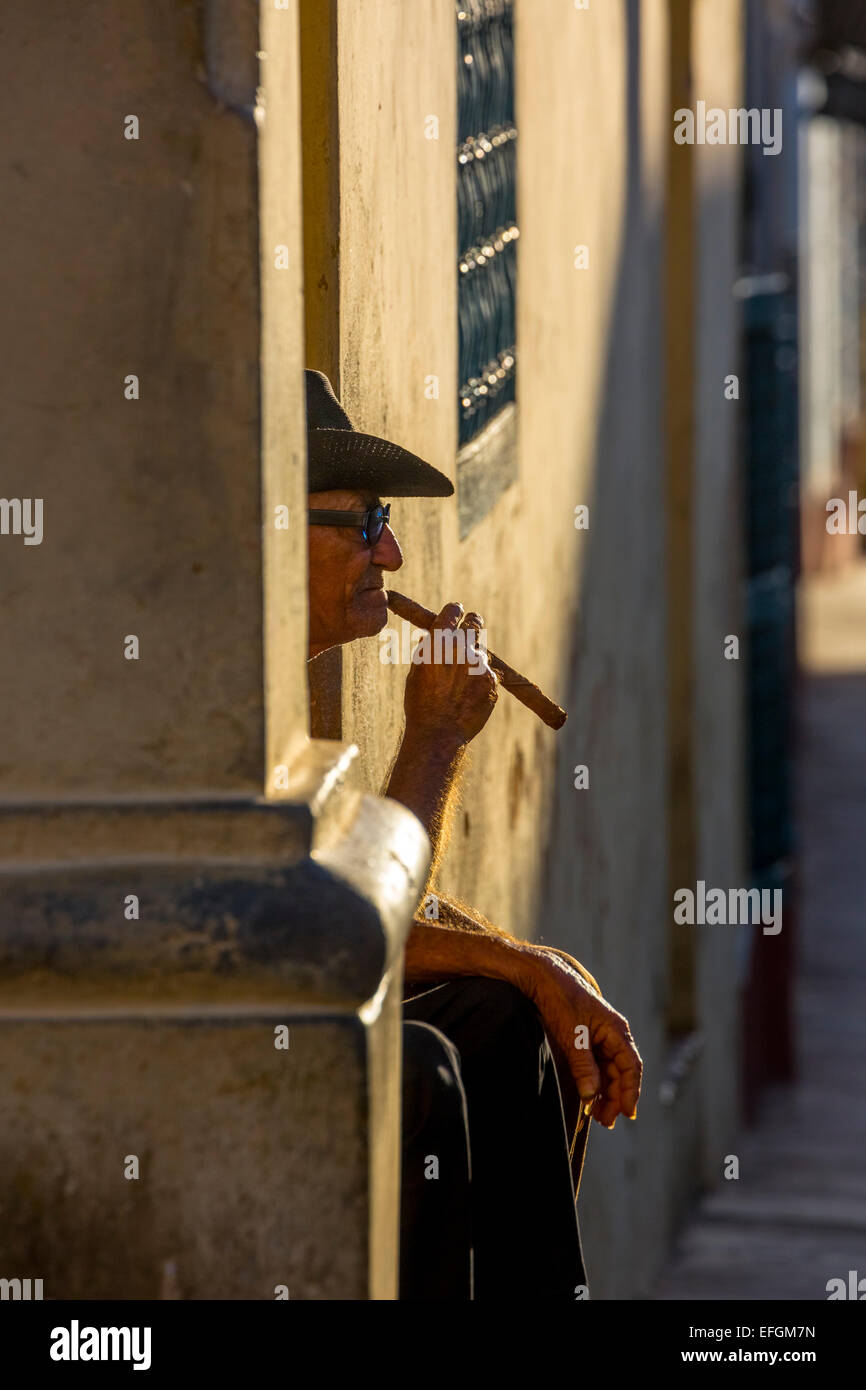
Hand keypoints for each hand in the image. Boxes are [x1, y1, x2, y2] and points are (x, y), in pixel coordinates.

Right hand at [402, 601, 498, 748]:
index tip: (457, 611)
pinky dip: (481, 679)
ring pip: (481, 651)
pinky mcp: (492, 681)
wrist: (438, 734)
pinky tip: (468, 695)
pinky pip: (488, 672)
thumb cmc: (420, 704)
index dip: (454, 611)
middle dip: (472, 623)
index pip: (453, 612)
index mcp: (439, 642)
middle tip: (470, 626)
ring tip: (460, 681)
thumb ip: (428, 650)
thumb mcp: (416, 671)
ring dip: (473, 658)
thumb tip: (433, 635)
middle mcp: (462, 648)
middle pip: (475, 623)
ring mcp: (480, 665)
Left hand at [525, 946, 641, 1128]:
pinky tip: (589, 1097)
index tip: (627, 1114)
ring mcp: (601, 1036)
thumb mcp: (572, 1036)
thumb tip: (590, 1095)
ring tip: (597, 1116)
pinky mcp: (587, 1039)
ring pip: (610, 1071)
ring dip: (605, 1093)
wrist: (543, 977)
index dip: (630, 1091)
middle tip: (605, 1122)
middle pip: (622, 1072)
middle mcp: (613, 1034)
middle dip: (615, 1098)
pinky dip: (595, 1082)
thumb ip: (584, 1066)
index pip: (631, 1066)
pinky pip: (598, 1065)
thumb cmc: (560, 1001)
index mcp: (616, 1030)